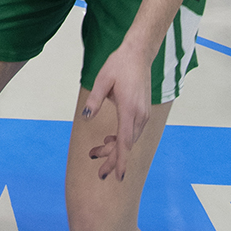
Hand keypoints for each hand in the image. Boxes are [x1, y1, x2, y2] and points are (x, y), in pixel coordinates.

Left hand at [81, 42, 153, 181]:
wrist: (138, 54)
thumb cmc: (119, 64)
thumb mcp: (102, 79)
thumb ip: (94, 99)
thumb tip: (86, 116)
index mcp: (129, 109)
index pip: (125, 141)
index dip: (120, 160)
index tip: (118, 177)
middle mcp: (139, 115)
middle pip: (127, 144)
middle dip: (112, 159)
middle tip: (99, 172)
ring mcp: (143, 114)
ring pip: (129, 139)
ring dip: (115, 149)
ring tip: (96, 153)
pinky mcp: (143, 111)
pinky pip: (132, 131)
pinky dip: (121, 139)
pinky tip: (109, 140)